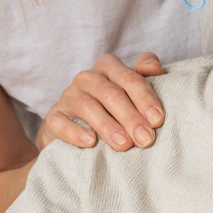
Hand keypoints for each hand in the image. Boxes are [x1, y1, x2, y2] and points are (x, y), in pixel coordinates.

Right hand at [35, 53, 165, 151]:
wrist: (74, 131)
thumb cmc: (113, 110)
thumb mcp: (132, 92)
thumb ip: (145, 76)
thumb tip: (155, 68)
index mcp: (109, 67)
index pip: (129, 78)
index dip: (145, 98)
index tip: (158, 120)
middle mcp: (88, 77)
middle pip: (111, 93)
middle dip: (131, 117)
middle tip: (146, 139)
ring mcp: (68, 95)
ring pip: (88, 106)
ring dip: (108, 126)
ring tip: (124, 145)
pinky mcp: (53, 116)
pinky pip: (61, 122)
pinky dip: (76, 132)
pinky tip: (90, 142)